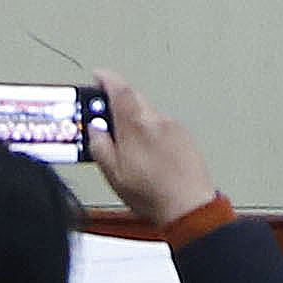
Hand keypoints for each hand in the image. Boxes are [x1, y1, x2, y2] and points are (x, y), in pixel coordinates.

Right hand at [82, 72, 220, 229]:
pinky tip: (148, 154)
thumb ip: (100, 147)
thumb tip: (93, 129)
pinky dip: (151, 131)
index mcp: (136, 126)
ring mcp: (173, 127)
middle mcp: (156, 120)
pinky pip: (162, 124)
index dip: (106, 79)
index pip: (119, 90)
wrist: (189, 206)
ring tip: (127, 146)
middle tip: (105, 117)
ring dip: (135, 119)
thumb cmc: (153, 194)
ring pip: (148, 112)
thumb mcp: (114, 175)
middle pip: (134, 98)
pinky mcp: (185, 137)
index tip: (98, 75)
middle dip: (118, 102)